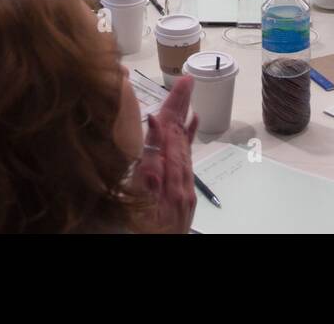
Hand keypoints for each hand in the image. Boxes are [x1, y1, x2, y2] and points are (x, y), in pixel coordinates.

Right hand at [131, 76, 197, 233]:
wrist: (165, 252)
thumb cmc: (147, 231)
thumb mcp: (142, 203)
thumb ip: (148, 171)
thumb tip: (153, 138)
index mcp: (170, 181)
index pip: (169, 140)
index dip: (170, 115)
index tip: (174, 91)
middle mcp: (181, 181)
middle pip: (180, 138)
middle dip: (181, 108)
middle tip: (185, 81)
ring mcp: (185, 187)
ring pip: (184, 146)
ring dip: (184, 118)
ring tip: (186, 94)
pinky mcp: (185, 193)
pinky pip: (187, 159)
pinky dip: (188, 139)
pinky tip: (192, 123)